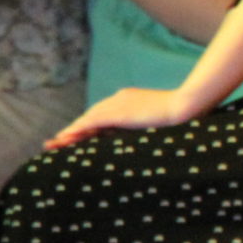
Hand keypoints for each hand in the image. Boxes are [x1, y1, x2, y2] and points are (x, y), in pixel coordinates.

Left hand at [45, 86, 196, 147]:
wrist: (187, 106)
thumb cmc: (181, 115)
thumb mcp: (158, 121)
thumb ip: (146, 125)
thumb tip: (146, 136)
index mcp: (129, 100)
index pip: (102, 115)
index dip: (87, 127)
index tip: (74, 138)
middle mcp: (120, 99)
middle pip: (90, 116)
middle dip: (73, 130)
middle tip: (55, 143)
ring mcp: (119, 104)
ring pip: (88, 119)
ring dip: (71, 132)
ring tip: (55, 144)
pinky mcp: (120, 112)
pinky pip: (93, 121)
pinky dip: (78, 129)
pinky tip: (67, 137)